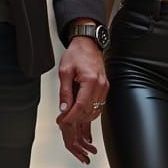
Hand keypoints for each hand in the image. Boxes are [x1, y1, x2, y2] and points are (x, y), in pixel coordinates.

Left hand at [55, 35, 107, 164]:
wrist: (88, 43)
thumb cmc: (77, 53)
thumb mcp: (65, 71)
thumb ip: (65, 91)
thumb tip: (64, 108)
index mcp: (90, 80)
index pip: (81, 106)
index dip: (71, 117)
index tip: (63, 122)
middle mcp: (101, 85)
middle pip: (89, 111)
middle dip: (76, 120)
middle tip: (65, 123)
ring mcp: (104, 87)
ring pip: (95, 111)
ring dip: (83, 118)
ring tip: (72, 120)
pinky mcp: (104, 88)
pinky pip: (98, 105)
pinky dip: (89, 112)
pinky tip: (82, 115)